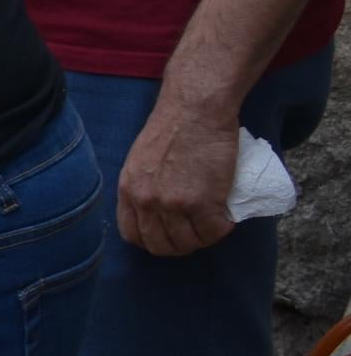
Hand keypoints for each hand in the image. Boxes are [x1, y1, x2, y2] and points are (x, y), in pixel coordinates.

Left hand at [119, 97, 239, 255]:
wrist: (195, 110)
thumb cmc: (173, 127)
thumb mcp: (141, 160)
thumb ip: (144, 185)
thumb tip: (157, 208)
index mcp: (128, 189)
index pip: (132, 234)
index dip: (152, 240)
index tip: (168, 235)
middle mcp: (146, 200)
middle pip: (160, 245)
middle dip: (179, 245)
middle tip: (196, 233)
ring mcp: (173, 204)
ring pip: (188, 243)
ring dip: (203, 238)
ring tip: (213, 223)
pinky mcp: (202, 202)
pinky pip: (213, 232)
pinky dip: (222, 229)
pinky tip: (226, 217)